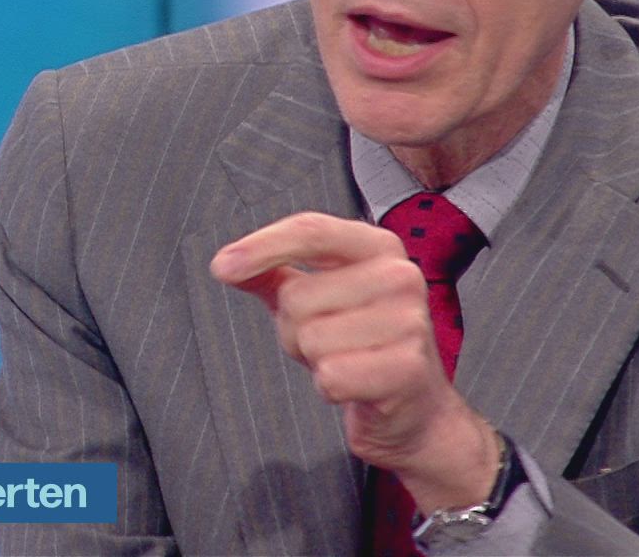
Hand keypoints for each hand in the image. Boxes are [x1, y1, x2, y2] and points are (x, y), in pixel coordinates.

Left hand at [209, 211, 496, 509]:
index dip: (262, 246)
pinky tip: (356, 385)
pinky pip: (330, 376)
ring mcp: (409, 322)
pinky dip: (330, 388)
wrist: (416, 408)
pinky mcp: (407, 369)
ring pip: (310, 338)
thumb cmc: (362, 345)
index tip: (222, 267)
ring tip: (346, 360)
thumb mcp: (318, 300)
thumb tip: (226, 263)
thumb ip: (273, 275)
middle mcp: (401, 276)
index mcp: (378, 247)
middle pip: (298, 295)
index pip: (311, 230)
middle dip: (295, 329)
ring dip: (314, 360)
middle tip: (328, 342)